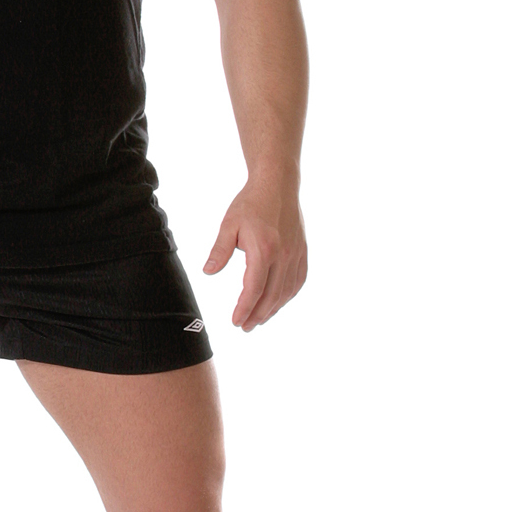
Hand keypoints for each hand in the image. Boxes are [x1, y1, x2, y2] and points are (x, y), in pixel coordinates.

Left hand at [203, 177, 306, 330]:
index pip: (254, 289)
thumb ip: (219, 251)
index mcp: (263, 250)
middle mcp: (283, 255)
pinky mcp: (302, 251)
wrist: (278, 184)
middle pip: (272, 296)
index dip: (245, 309)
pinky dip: (288, 295)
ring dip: (273, 309)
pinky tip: (278, 302)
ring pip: (287, 291)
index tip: (236, 322)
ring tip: (259, 320)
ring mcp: (296, 254)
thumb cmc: (250, 203)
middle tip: (245, 327)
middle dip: (258, 315)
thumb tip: (208, 272)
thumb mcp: (228, 225)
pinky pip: (298, 280)